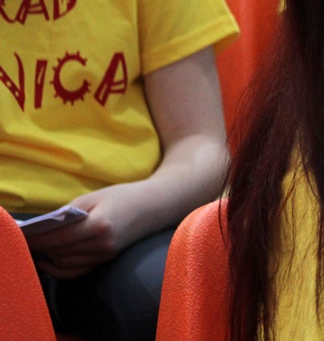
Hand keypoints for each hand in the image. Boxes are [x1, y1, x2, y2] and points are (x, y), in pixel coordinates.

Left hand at [26, 184, 149, 278]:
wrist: (155, 206)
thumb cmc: (123, 196)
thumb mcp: (94, 197)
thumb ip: (68, 212)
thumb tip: (43, 227)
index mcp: (99, 225)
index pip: (59, 237)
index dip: (37, 238)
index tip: (23, 236)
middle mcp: (102, 244)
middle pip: (60, 251)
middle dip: (40, 246)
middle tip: (27, 239)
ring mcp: (105, 255)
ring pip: (65, 263)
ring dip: (49, 256)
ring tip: (37, 247)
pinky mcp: (106, 260)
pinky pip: (77, 271)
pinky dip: (60, 269)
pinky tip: (49, 262)